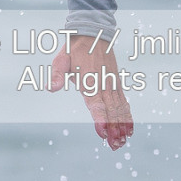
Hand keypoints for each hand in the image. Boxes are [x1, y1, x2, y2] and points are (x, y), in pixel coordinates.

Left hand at [51, 34, 133, 148]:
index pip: (96, 103)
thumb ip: (57, 75)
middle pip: (111, 110)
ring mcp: (112, 84)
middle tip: (115, 146)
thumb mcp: (61, 60)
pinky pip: (123, 102)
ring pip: (119, 108)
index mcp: (89, 81)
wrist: (94, 34)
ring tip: (122, 142)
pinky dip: (127, 116)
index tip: (103, 134)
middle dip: (114, 129)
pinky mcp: (116, 83)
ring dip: (122, 126)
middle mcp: (104, 84)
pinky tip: (129, 129)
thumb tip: (51, 88)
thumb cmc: (74, 49)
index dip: (100, 119)